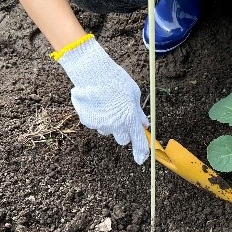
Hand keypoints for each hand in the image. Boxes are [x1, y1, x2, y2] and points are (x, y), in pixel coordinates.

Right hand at [57, 35, 149, 163]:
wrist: (91, 72)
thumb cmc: (116, 80)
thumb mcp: (134, 94)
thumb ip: (139, 112)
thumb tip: (145, 124)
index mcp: (130, 119)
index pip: (138, 142)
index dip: (141, 152)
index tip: (141, 159)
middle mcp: (115, 125)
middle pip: (122, 140)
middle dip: (124, 132)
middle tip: (122, 117)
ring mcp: (100, 124)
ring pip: (107, 130)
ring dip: (109, 123)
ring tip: (106, 104)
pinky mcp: (87, 121)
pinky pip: (95, 123)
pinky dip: (96, 116)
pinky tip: (96, 102)